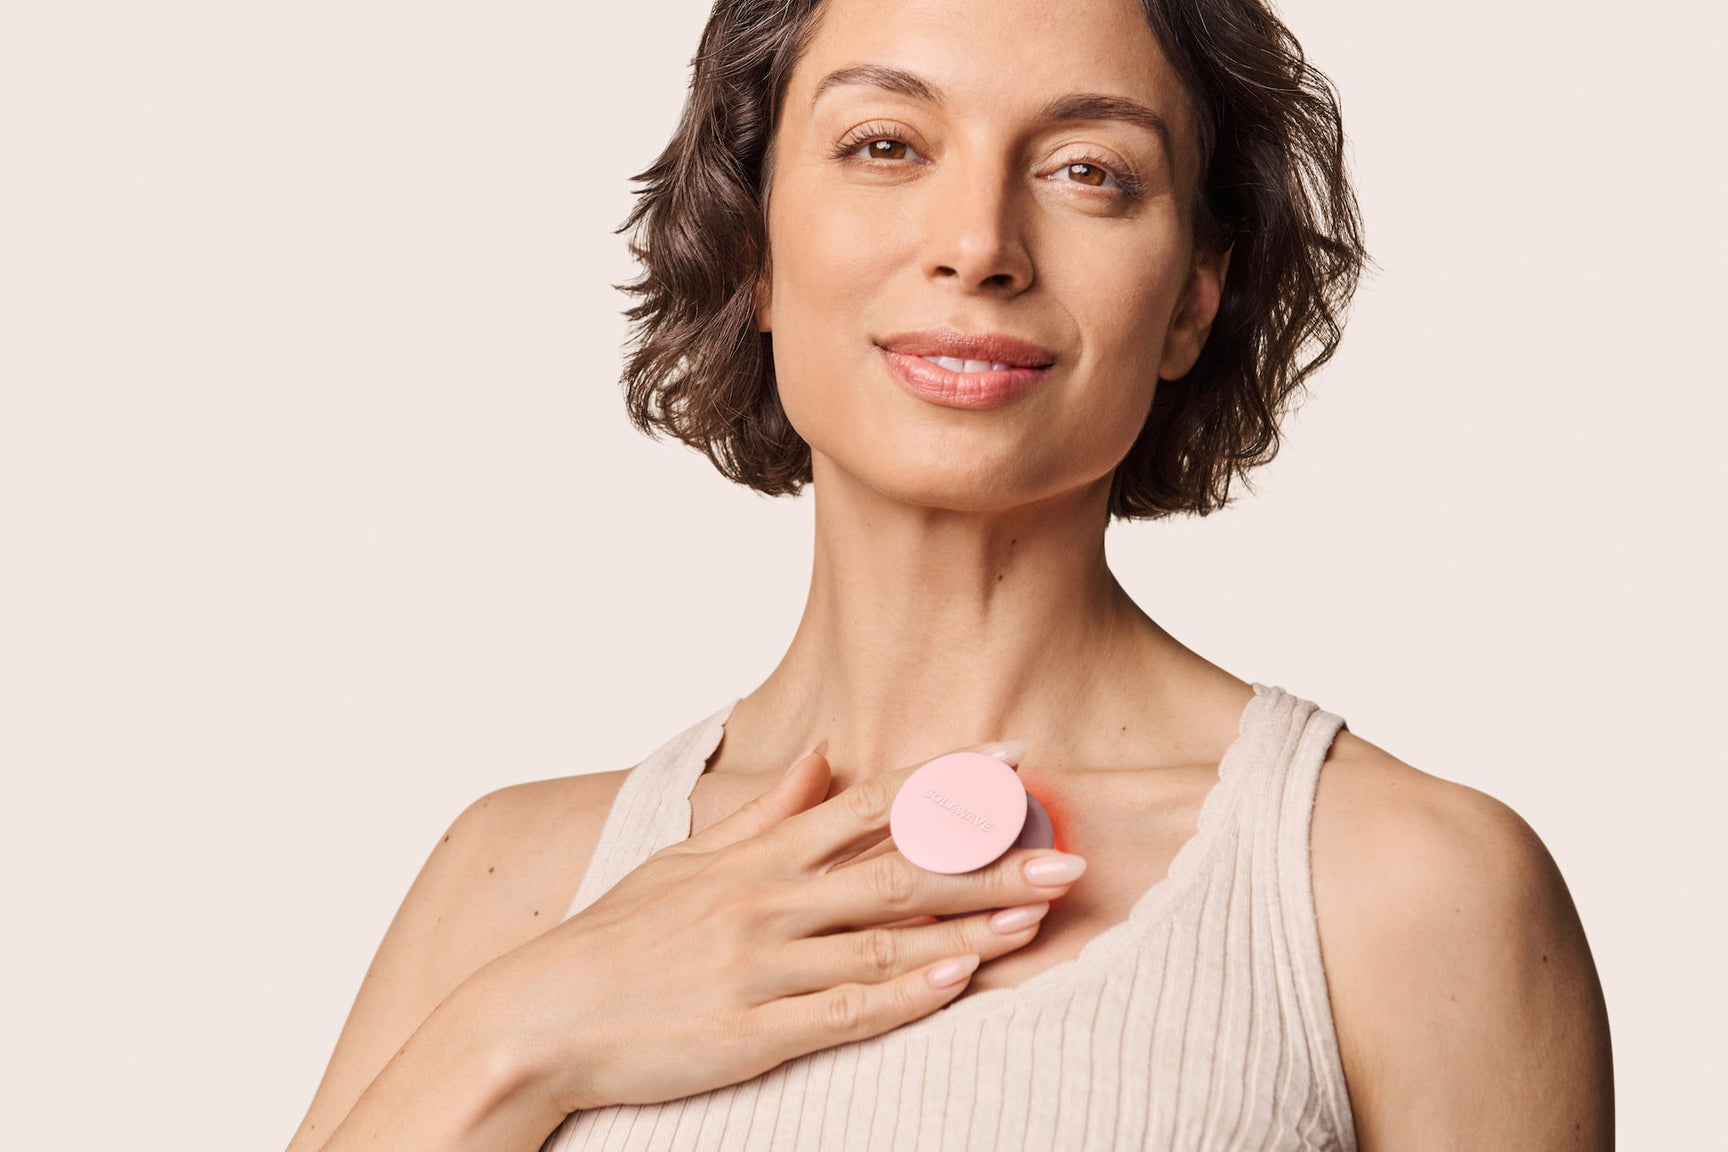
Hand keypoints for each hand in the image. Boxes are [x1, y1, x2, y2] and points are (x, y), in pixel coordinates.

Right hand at [475, 743, 1087, 1115]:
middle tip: (1065, 854)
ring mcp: (760, 967)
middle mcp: (766, 902)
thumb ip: (765, 813)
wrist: (540, 1016)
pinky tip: (955, 977)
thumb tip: (821, 758)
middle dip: (988, 861)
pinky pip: (842, 1012)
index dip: (948, 782)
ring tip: (1037, 915)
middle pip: (897, 871)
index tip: (1015, 761)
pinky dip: (903, 994)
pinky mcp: (750, 1031)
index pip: (871, 803)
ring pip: (883, 940)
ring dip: (967, 925)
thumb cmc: (617, 936)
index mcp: (757, 857)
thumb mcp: (687, 861)